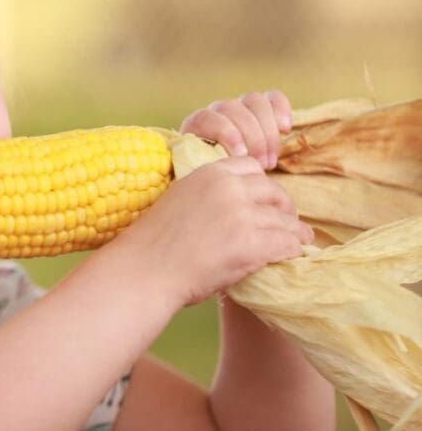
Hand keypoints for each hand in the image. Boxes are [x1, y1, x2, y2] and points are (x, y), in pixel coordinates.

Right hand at [114, 156, 313, 307]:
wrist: (143, 270)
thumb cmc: (154, 242)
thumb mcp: (179, 198)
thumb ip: (207, 193)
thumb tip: (235, 203)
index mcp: (208, 173)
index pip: (252, 167)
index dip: (261, 186)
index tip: (263, 202)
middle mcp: (228, 188)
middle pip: (275, 192)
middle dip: (283, 209)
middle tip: (285, 224)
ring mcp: (241, 215)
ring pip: (286, 221)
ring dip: (292, 233)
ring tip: (295, 243)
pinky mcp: (250, 244)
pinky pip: (288, 243)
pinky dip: (292, 251)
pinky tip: (289, 257)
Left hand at [180, 90, 292, 169]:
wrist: (228, 177)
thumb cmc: (216, 178)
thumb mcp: (207, 174)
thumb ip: (211, 167)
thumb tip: (223, 167)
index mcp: (197, 124)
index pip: (208, 116)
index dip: (226, 133)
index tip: (241, 155)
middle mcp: (218, 111)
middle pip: (234, 108)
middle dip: (253, 138)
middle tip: (262, 164)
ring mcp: (240, 106)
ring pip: (255, 100)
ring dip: (268, 131)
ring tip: (270, 160)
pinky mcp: (262, 107)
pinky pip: (273, 97)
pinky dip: (282, 109)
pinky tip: (285, 129)